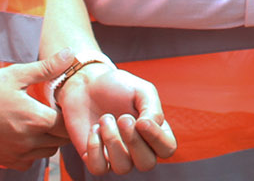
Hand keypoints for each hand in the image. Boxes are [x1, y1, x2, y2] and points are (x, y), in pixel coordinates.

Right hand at [0, 57, 67, 169]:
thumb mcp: (15, 74)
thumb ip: (46, 68)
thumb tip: (70, 54)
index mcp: (36, 120)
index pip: (67, 124)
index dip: (67, 112)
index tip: (58, 102)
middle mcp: (28, 142)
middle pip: (60, 140)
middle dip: (59, 127)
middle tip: (50, 111)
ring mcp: (14, 155)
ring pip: (45, 153)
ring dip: (47, 140)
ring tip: (35, 121)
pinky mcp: (2, 161)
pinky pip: (27, 162)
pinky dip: (30, 152)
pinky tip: (21, 135)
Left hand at [55, 55, 176, 173]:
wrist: (86, 85)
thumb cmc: (117, 87)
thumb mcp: (142, 90)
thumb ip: (153, 109)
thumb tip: (150, 127)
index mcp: (155, 130)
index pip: (167, 149)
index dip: (156, 139)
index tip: (141, 121)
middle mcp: (139, 148)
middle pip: (147, 164)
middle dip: (133, 141)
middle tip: (122, 118)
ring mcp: (117, 156)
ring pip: (123, 167)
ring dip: (112, 140)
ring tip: (105, 118)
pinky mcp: (97, 159)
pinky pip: (99, 168)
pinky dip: (94, 148)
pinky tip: (94, 129)